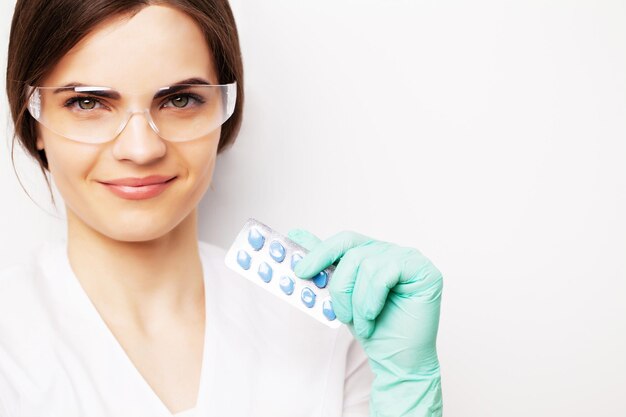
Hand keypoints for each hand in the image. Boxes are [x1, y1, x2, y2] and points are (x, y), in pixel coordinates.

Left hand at [288, 229, 442, 416]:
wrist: (396, 359)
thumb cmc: (373, 328)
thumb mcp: (341, 295)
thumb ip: (325, 264)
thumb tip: (297, 234)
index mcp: (372, 252)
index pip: (345, 240)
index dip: (321, 253)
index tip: (300, 271)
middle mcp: (391, 251)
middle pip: (354, 253)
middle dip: (339, 286)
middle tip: (339, 313)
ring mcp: (409, 258)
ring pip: (367, 265)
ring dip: (357, 301)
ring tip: (362, 322)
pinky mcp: (424, 270)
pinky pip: (386, 274)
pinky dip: (372, 299)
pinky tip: (373, 316)